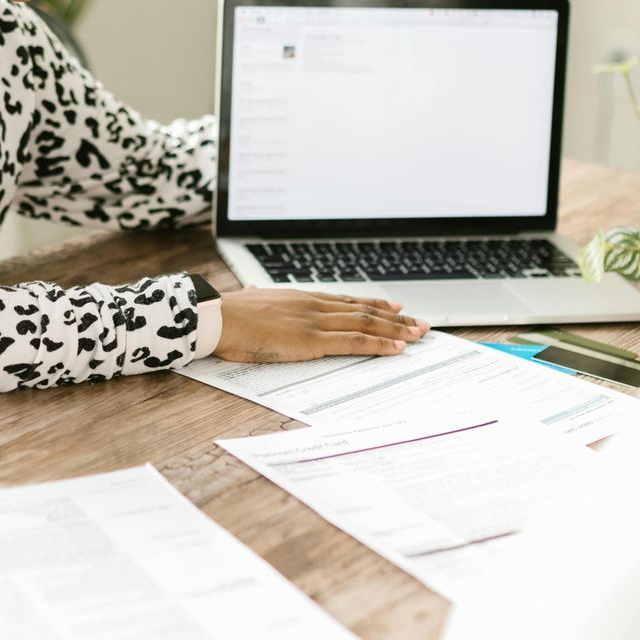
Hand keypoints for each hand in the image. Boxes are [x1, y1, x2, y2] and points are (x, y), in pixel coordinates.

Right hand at [211, 288, 428, 363]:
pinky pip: (355, 342)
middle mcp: (315, 306)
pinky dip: (380, 345)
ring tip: (420, 334)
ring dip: (397, 331)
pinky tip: (398, 348)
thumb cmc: (228, 314)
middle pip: (364, 311)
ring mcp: (316, 322)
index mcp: (301, 298)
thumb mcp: (249, 299)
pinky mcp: (313, 341)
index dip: (373, 305)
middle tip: (420, 323)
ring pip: (367, 324)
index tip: (394, 308)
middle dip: (396, 319)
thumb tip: (253, 292)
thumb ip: (258, 297)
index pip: (346, 300)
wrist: (218, 317)